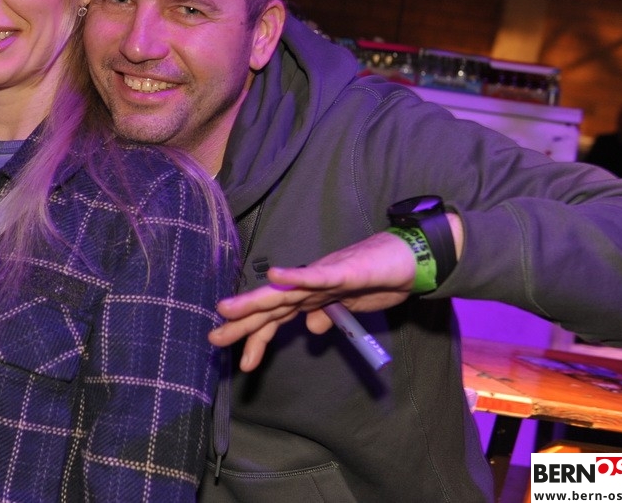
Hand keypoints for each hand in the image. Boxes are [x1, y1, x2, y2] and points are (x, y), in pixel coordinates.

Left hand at [209, 229, 421, 371]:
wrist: (407, 259)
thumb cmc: (377, 280)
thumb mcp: (348, 308)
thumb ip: (327, 316)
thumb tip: (311, 330)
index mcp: (309, 298)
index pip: (276, 318)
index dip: (257, 337)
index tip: (242, 363)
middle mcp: (308, 286)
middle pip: (270, 306)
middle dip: (242, 322)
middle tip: (214, 338)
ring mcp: (324, 276)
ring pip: (284, 290)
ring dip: (256, 299)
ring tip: (228, 308)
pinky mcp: (344, 270)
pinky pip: (317, 274)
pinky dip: (296, 276)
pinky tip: (275, 276)